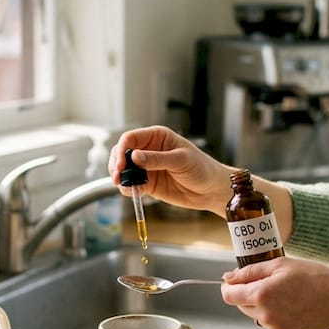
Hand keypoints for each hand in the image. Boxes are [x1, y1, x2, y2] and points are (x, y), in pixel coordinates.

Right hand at [109, 126, 235, 215]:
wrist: (211, 190)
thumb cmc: (201, 168)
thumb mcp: (181, 160)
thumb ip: (157, 159)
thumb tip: (135, 156)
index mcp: (157, 137)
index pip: (131, 138)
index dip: (123, 149)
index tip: (122, 164)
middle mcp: (149, 150)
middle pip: (122, 153)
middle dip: (117, 164)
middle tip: (119, 177)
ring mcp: (147, 167)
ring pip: (124, 169)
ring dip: (120, 177)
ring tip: (124, 185)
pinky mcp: (148, 183)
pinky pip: (131, 184)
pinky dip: (128, 188)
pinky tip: (133, 192)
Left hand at [220, 258, 328, 328]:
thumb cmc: (315, 277)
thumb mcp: (282, 264)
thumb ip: (251, 271)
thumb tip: (229, 277)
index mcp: (261, 295)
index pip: (228, 294)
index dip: (229, 285)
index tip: (238, 278)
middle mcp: (264, 315)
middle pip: (240, 304)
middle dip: (247, 292)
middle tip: (269, 279)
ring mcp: (274, 327)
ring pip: (254, 314)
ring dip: (261, 302)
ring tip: (284, 291)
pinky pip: (269, 321)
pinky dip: (274, 311)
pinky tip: (292, 302)